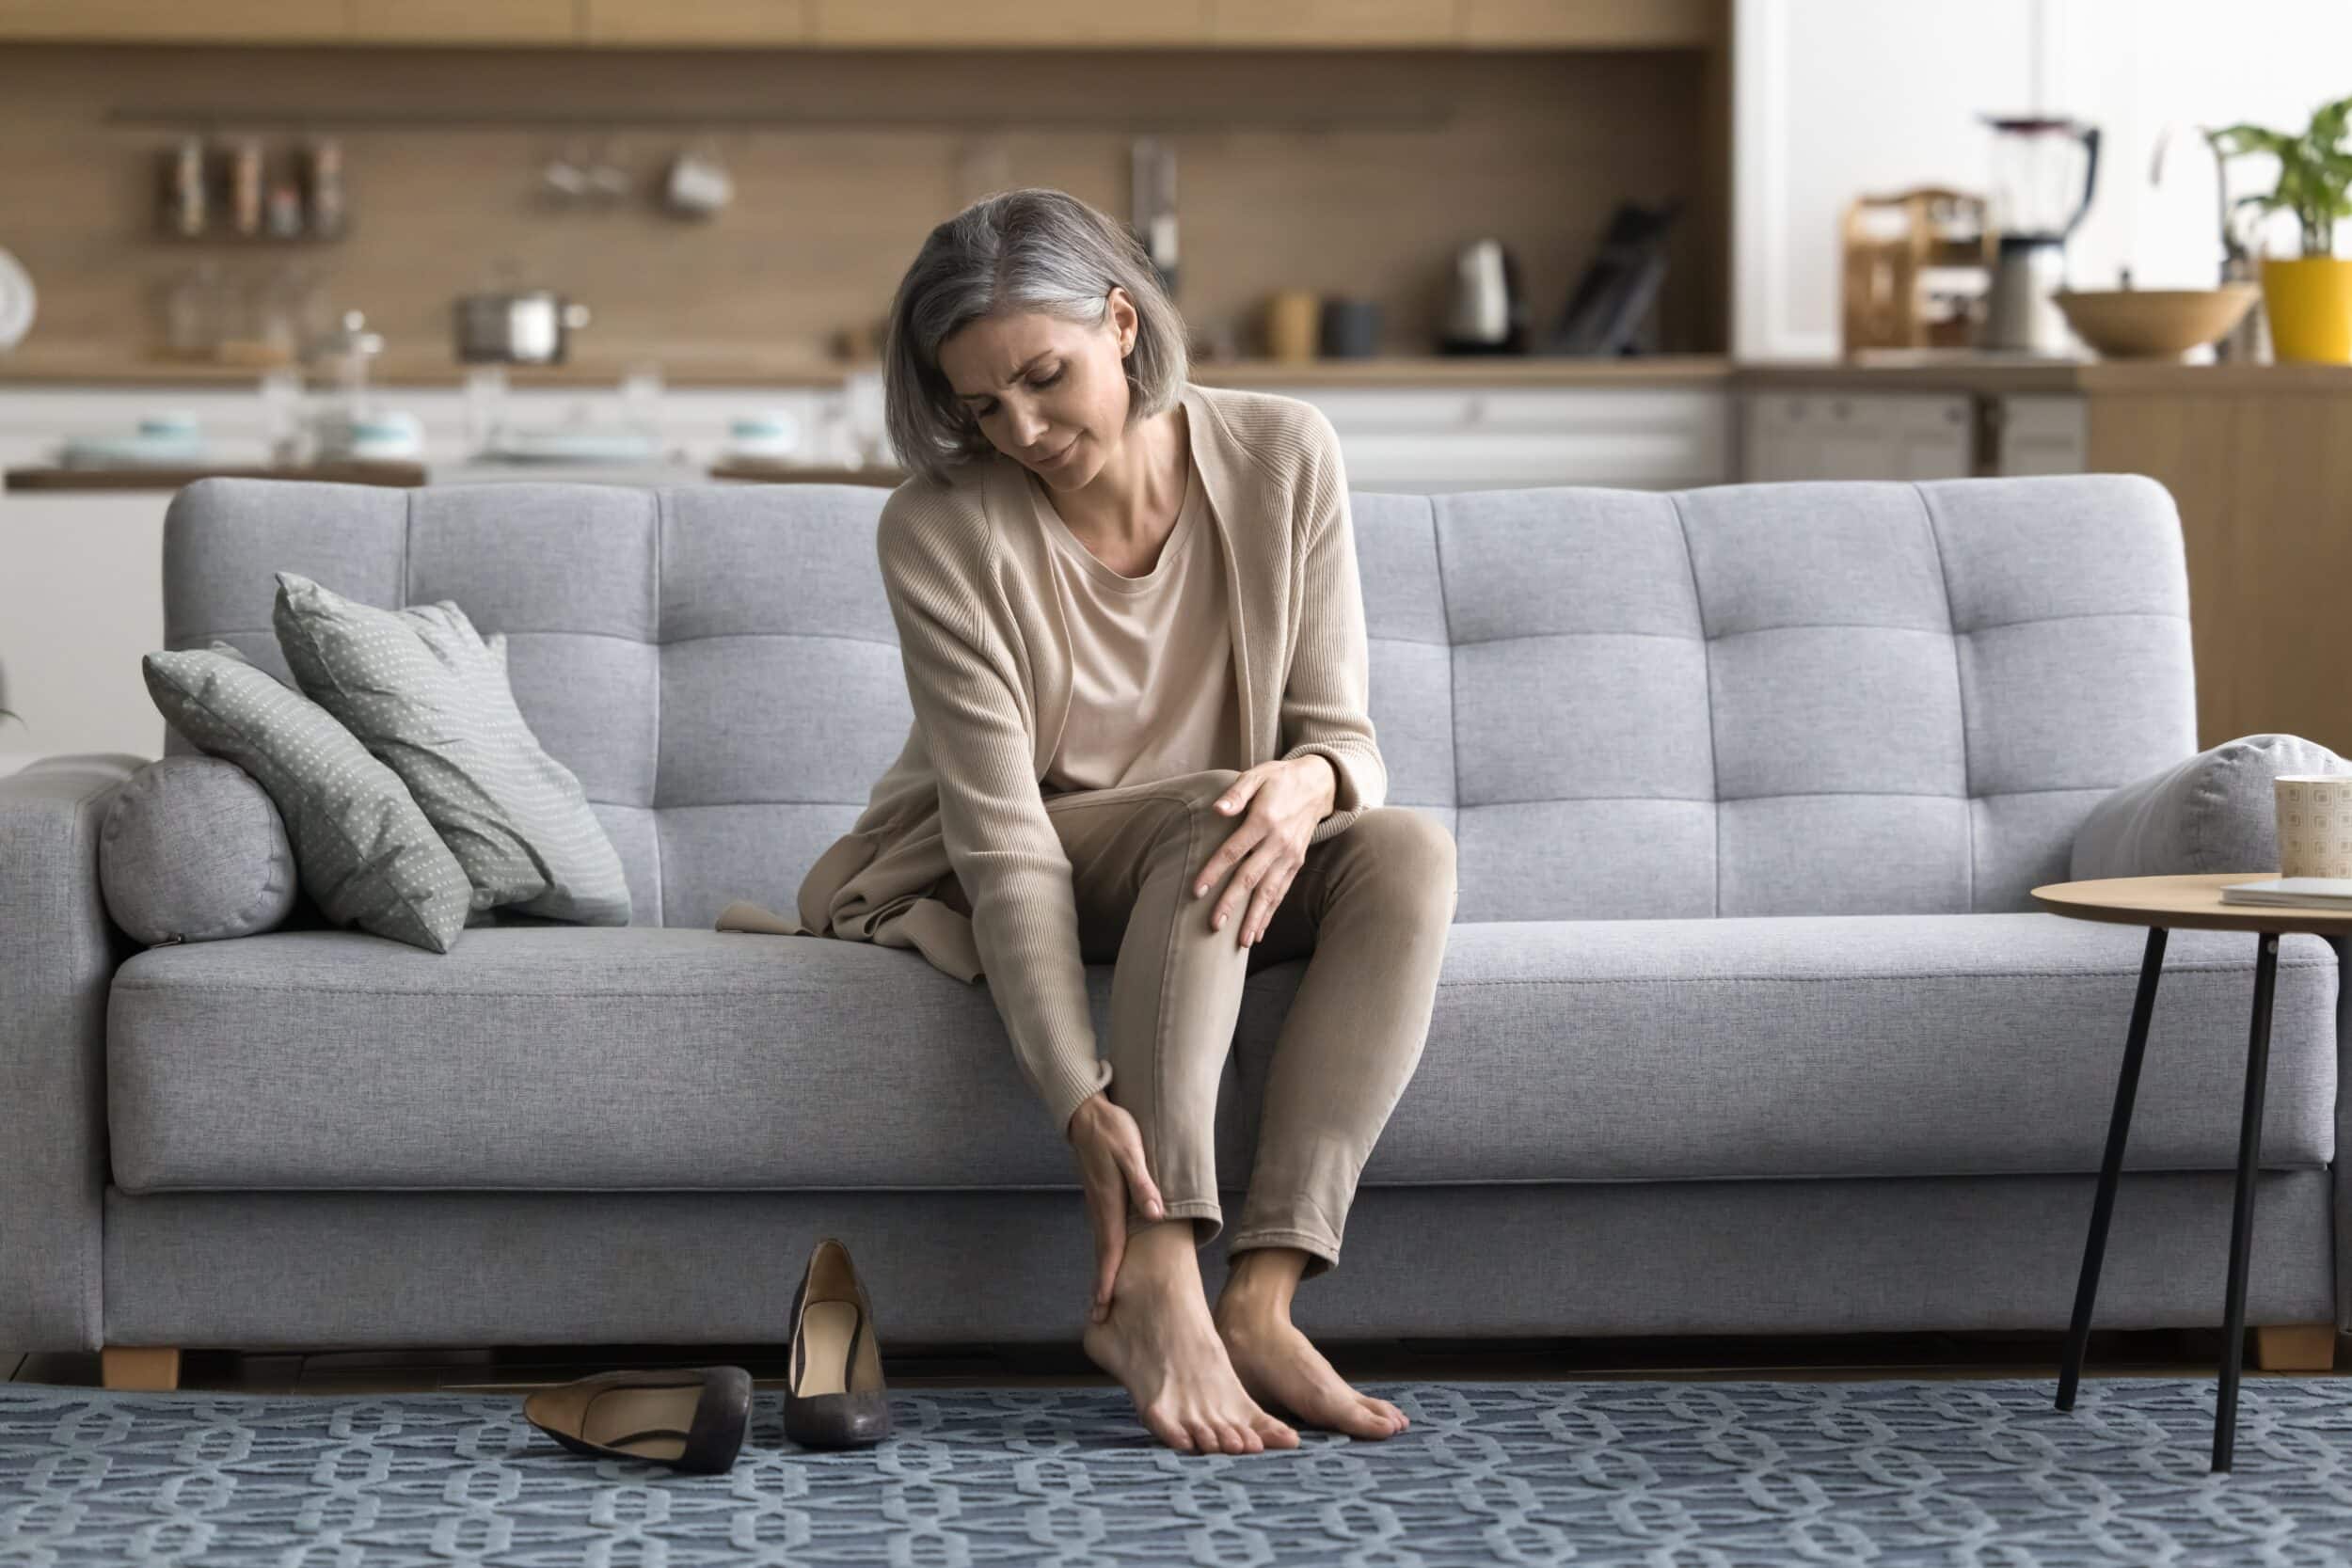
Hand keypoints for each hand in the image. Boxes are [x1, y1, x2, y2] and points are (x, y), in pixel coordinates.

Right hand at [1066, 1092, 1166, 1323]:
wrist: (1087, 1114)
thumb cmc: (1113, 1131)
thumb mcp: (1132, 1153)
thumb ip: (1143, 1184)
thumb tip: (1155, 1214)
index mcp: (1109, 1202)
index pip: (1110, 1249)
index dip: (1107, 1279)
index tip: (1102, 1305)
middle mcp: (1101, 1208)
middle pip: (1102, 1254)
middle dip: (1100, 1285)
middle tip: (1098, 1315)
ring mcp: (1098, 1204)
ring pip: (1101, 1245)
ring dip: (1101, 1271)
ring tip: (1100, 1297)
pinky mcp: (1100, 1197)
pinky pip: (1103, 1232)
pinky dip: (1104, 1253)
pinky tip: (1107, 1260)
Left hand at [1192, 757, 1333, 948]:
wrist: (1318, 784)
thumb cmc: (1280, 779)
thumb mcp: (1258, 775)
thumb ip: (1237, 793)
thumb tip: (1218, 809)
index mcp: (1264, 820)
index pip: (1234, 851)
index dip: (1214, 871)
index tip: (1196, 890)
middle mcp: (1278, 842)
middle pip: (1251, 877)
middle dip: (1233, 903)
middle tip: (1215, 925)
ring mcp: (1290, 856)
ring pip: (1270, 892)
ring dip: (1255, 917)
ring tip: (1241, 942)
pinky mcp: (1297, 863)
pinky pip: (1282, 892)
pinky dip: (1270, 914)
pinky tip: (1258, 933)